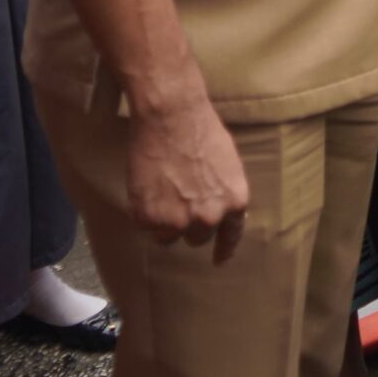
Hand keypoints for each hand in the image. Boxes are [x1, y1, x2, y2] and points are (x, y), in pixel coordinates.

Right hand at [126, 94, 250, 262]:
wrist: (170, 116)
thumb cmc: (200, 130)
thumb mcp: (227, 163)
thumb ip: (224, 191)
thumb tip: (220, 209)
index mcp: (234, 202)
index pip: (231, 236)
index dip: (223, 249)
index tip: (218, 260)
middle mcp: (209, 218)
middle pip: (197, 238)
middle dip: (187, 222)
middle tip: (177, 196)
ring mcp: (178, 221)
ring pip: (168, 236)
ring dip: (163, 219)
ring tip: (160, 188)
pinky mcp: (149, 218)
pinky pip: (145, 225)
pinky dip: (143, 210)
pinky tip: (147, 185)